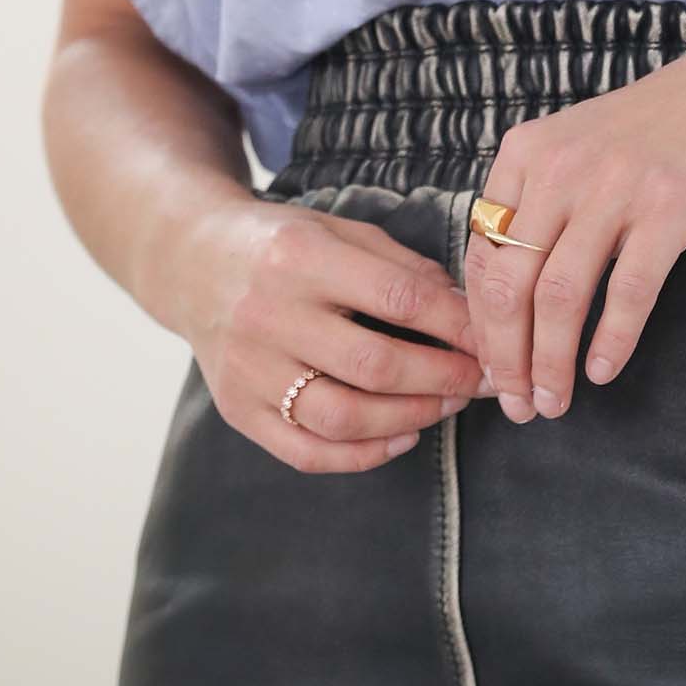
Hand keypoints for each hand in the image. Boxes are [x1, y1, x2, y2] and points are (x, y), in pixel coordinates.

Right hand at [168, 195, 490, 474]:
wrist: (192, 262)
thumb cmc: (282, 244)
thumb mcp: (338, 229)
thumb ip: (400, 267)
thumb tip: (466, 313)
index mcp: (300, 256)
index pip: (396, 297)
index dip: (455, 324)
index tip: (493, 340)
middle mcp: (269, 314)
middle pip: (373, 364)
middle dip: (442, 378)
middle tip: (480, 381)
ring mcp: (248, 368)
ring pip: (341, 417)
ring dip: (409, 418)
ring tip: (446, 406)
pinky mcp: (237, 409)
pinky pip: (306, 452)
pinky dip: (362, 456)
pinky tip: (400, 438)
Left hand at [463, 27, 685, 421]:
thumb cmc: (654, 133)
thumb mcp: (576, 149)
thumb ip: (536, 205)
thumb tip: (499, 296)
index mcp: (526, 152)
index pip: (482, 254)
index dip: (482, 324)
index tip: (491, 369)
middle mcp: (561, 166)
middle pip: (511, 283)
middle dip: (508, 357)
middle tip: (517, 405)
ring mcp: (615, 185)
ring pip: (562, 296)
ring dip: (551, 362)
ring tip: (553, 402)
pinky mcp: (670, 206)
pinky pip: (628, 290)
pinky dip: (611, 340)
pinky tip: (602, 371)